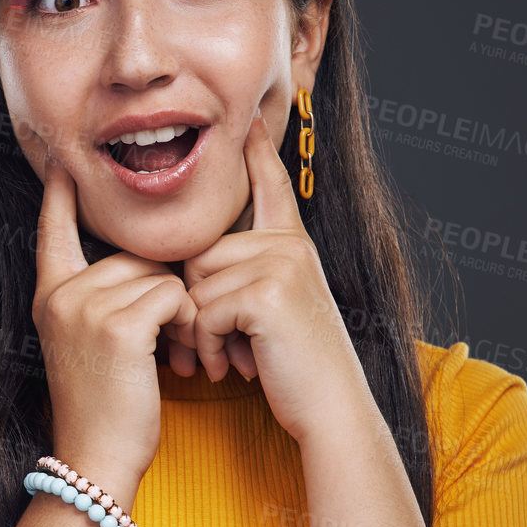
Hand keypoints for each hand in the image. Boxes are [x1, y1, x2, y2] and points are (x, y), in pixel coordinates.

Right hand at [32, 146, 197, 485]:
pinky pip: (173, 294)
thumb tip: (146, 262)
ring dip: (179, 309)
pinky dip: (187, 322)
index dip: (59, 194)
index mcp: (49, 294)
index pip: (53, 228)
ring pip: (158, 273)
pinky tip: (176, 354)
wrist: (97, 458)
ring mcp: (85, 306)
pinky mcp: (118, 325)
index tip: (61, 162)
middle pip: (133, 254)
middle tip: (169, 338)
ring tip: (171, 351)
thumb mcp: (89, 342)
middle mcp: (61, 293)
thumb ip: (100, 297)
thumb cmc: (105, 406)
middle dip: (162, 288)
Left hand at [174, 106, 374, 445]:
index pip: (271, 187)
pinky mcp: (267, 292)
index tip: (251, 118)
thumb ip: (247, 274)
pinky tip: (238, 367)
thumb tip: (196, 263)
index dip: (259, 153)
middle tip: (233, 345)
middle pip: (199, 252)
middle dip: (201, 305)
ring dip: (204, 331)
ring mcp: (281, 264)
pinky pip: (204, 311)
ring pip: (196, 283)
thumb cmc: (294, 367)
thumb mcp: (275, 308)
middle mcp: (288, 245)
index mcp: (291, 244)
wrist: (330, 408)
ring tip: (239, 356)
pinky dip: (211, 347)